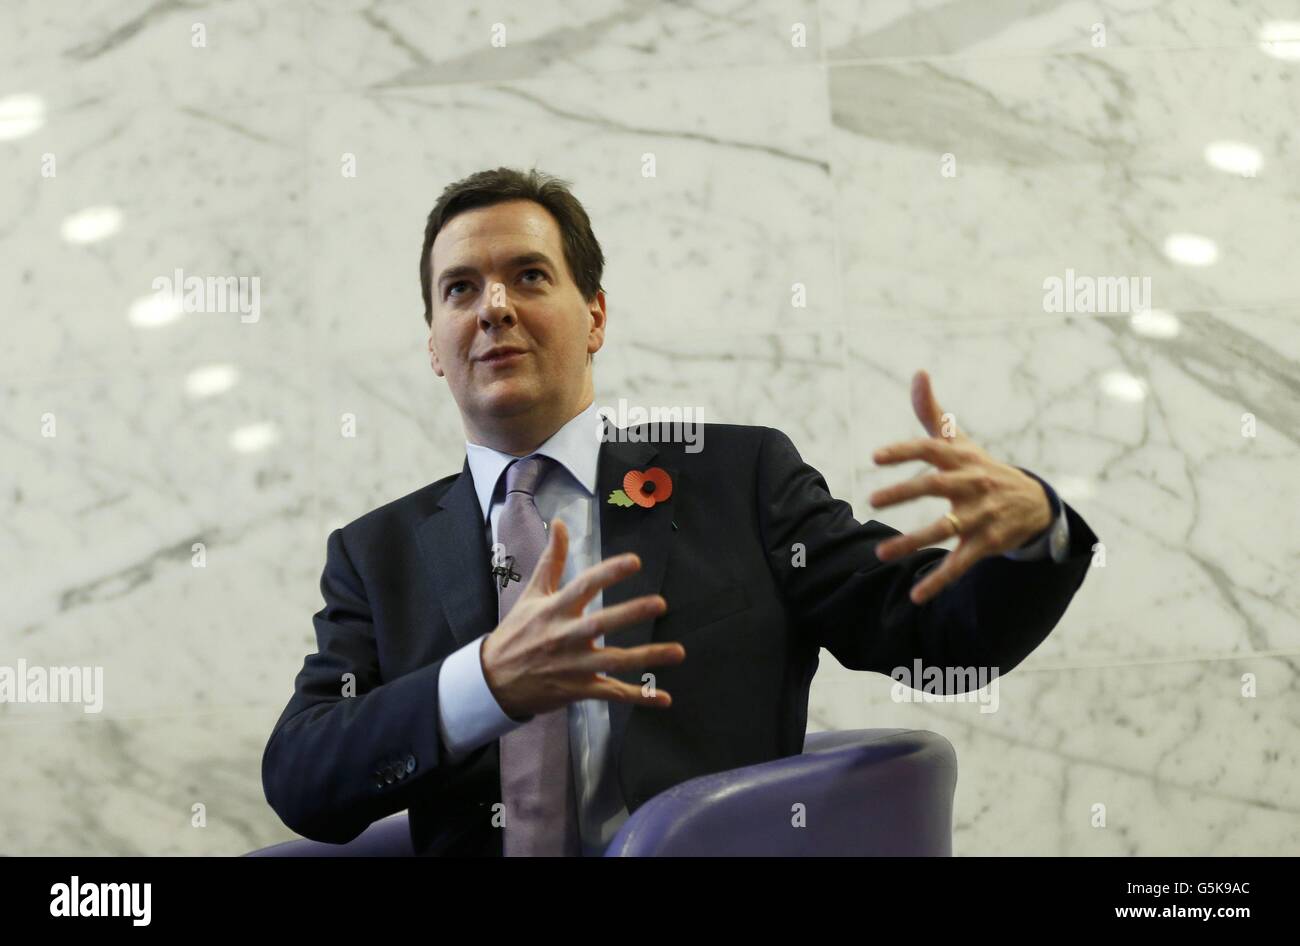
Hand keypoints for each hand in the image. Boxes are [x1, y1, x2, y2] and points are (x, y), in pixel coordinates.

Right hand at [481, 518, 685, 717]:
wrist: (493, 681)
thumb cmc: (516, 632)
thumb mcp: (533, 594)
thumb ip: (552, 560)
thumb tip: (560, 524)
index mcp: (555, 610)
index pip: (585, 586)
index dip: (609, 573)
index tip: (635, 561)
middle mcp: (565, 637)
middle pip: (601, 624)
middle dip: (630, 613)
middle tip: (660, 603)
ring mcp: (573, 666)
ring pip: (614, 662)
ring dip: (647, 657)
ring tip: (678, 651)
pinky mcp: (578, 690)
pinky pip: (612, 693)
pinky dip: (639, 697)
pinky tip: (664, 698)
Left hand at [868, 370, 1052, 605]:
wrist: (1036, 504)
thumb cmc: (983, 469)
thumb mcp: (963, 442)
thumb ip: (933, 413)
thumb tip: (919, 373)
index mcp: (961, 459)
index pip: (930, 448)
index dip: (904, 451)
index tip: (875, 457)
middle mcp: (971, 485)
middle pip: (935, 487)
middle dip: (904, 493)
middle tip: (871, 500)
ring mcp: (980, 516)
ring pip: (944, 529)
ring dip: (913, 542)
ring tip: (881, 553)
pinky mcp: (987, 544)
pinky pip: (960, 564)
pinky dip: (939, 580)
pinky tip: (916, 596)